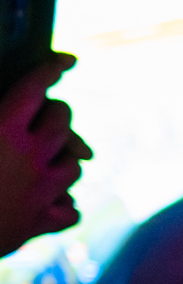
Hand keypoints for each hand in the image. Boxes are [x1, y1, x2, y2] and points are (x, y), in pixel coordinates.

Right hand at [0, 55, 93, 256]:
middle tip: (48, 110)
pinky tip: (52, 198)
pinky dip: (64, 201)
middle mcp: (31, 157)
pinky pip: (70, 209)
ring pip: (75, 165)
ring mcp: (42, 192)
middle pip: (63, 122)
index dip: (51, 69)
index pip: (36, 87)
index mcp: (2, 128)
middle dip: (57, 111)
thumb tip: (3, 114)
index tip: (66, 60)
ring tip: (48, 154)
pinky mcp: (42, 223)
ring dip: (64, 156)